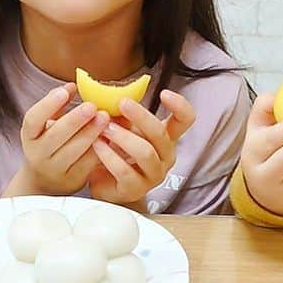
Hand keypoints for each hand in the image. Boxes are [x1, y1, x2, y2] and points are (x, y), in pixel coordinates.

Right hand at [5, 84, 109, 196]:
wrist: (44, 181)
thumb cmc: (48, 143)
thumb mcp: (45, 125)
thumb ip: (57, 105)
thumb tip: (72, 86)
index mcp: (30, 136)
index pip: (33, 120)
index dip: (47, 105)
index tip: (64, 91)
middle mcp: (39, 154)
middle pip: (55, 136)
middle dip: (75, 120)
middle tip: (92, 106)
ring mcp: (56, 169)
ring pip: (74, 151)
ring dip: (91, 133)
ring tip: (105, 117)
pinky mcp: (74, 179)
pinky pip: (88, 163)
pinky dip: (100, 147)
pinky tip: (109, 134)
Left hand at [88, 90, 195, 207]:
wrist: (106, 186)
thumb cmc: (118, 153)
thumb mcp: (125, 129)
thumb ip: (125, 115)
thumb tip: (114, 96)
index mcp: (166, 138)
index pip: (185, 120)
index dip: (180, 105)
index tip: (164, 93)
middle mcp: (165, 156)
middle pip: (161, 133)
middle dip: (141, 116)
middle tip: (122, 103)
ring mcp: (153, 175)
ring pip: (145, 152)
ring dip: (123, 137)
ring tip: (105, 127)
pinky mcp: (135, 189)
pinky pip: (124, 171)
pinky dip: (109, 155)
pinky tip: (97, 145)